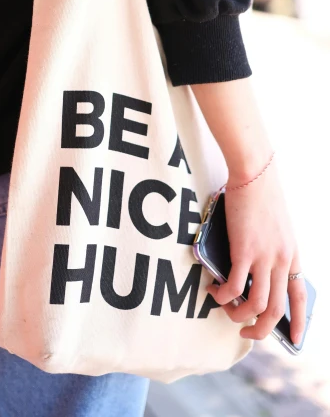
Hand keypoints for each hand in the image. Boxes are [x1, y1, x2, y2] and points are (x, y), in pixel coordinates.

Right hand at [206, 161, 306, 343]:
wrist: (254, 173)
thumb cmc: (260, 194)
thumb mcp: (275, 227)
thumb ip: (268, 249)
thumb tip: (248, 270)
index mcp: (291, 255)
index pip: (299, 297)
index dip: (298, 323)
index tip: (294, 340)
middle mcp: (281, 260)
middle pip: (276, 310)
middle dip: (260, 329)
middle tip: (246, 331)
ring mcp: (264, 257)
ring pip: (256, 305)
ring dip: (238, 315)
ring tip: (225, 309)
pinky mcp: (244, 251)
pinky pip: (235, 287)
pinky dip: (223, 296)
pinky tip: (215, 291)